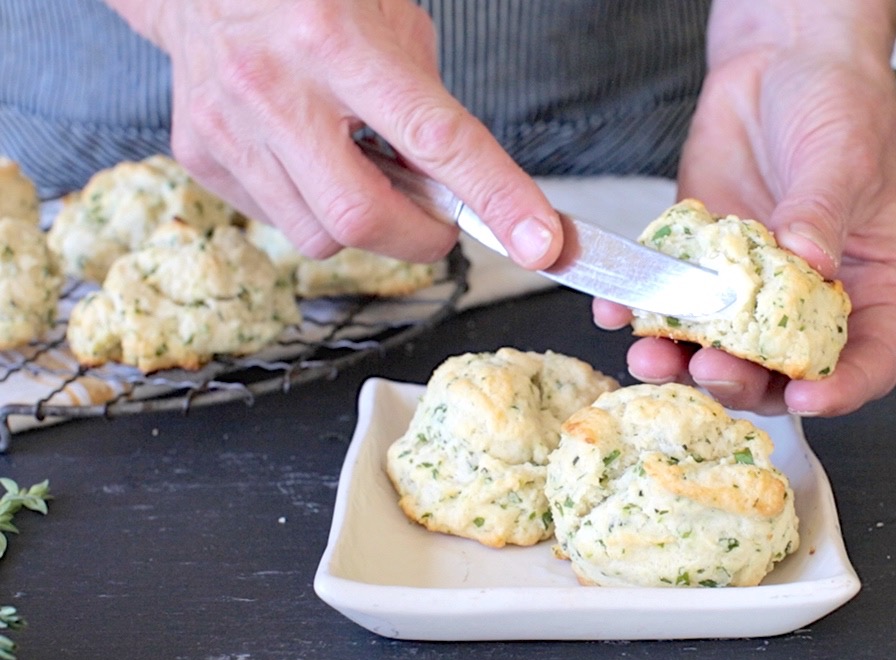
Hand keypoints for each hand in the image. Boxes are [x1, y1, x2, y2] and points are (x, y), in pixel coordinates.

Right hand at [105, 0, 561, 266]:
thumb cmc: (315, 0)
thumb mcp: (390, 24)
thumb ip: (429, 108)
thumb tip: (465, 193)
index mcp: (335, 38)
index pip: (434, 138)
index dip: (496, 197)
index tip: (542, 244)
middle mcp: (274, 85)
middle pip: (363, 217)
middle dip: (421, 237)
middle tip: (440, 220)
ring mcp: (228, 127)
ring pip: (320, 235)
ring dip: (364, 224)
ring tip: (360, 167)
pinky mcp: (199, 156)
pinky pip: (280, 221)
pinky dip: (314, 208)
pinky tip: (310, 160)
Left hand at [594, 0, 895, 416]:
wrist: (781, 60)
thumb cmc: (841, 105)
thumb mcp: (843, 158)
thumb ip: (822, 214)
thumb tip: (810, 264)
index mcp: (874, 286)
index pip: (870, 360)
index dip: (842, 391)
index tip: (804, 400)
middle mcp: (812, 298)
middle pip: (782, 370)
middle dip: (742, 380)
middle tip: (708, 371)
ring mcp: (752, 286)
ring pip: (719, 348)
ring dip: (681, 361)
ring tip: (649, 356)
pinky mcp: (702, 262)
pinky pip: (671, 302)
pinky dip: (640, 314)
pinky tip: (615, 311)